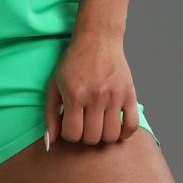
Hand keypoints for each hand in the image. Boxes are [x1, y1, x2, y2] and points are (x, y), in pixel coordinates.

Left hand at [43, 30, 140, 148]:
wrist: (97, 39)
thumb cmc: (73, 62)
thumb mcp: (54, 84)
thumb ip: (50, 114)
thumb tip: (51, 142)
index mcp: (75, 95)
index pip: (73, 135)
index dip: (69, 134)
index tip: (70, 124)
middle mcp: (96, 97)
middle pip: (93, 138)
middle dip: (85, 135)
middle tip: (84, 123)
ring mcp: (115, 96)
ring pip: (111, 136)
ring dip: (103, 135)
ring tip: (98, 123)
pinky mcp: (130, 94)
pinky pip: (132, 126)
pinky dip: (124, 133)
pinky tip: (115, 125)